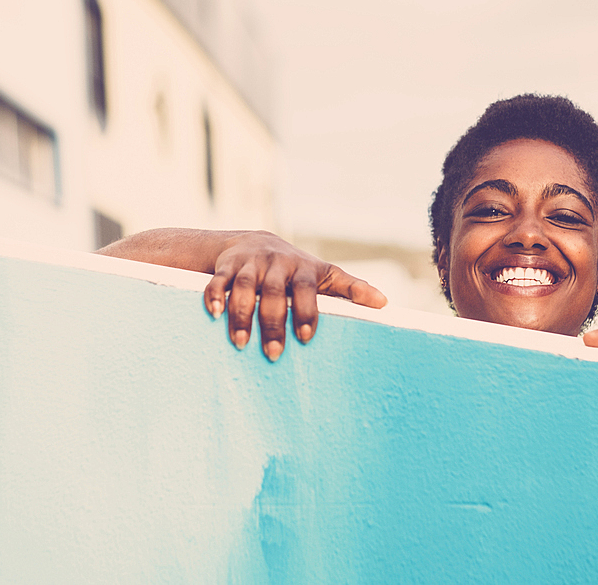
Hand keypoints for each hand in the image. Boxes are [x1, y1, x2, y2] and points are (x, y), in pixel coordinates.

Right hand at [204, 231, 386, 360]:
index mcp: (304, 269)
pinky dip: (215, 297)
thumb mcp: (323, 275)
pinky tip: (214, 315)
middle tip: (274, 354)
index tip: (307, 337)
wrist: (254, 241)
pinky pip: (218, 281)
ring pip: (245, 288)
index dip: (307, 311)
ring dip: (242, 316)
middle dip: (274, 324)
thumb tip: (384, 303)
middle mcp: (278, 264)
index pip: (308, 288)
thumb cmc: (295, 269)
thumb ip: (350, 288)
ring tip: (242, 344)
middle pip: (275, 294)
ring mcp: (251, 264)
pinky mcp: (227, 266)